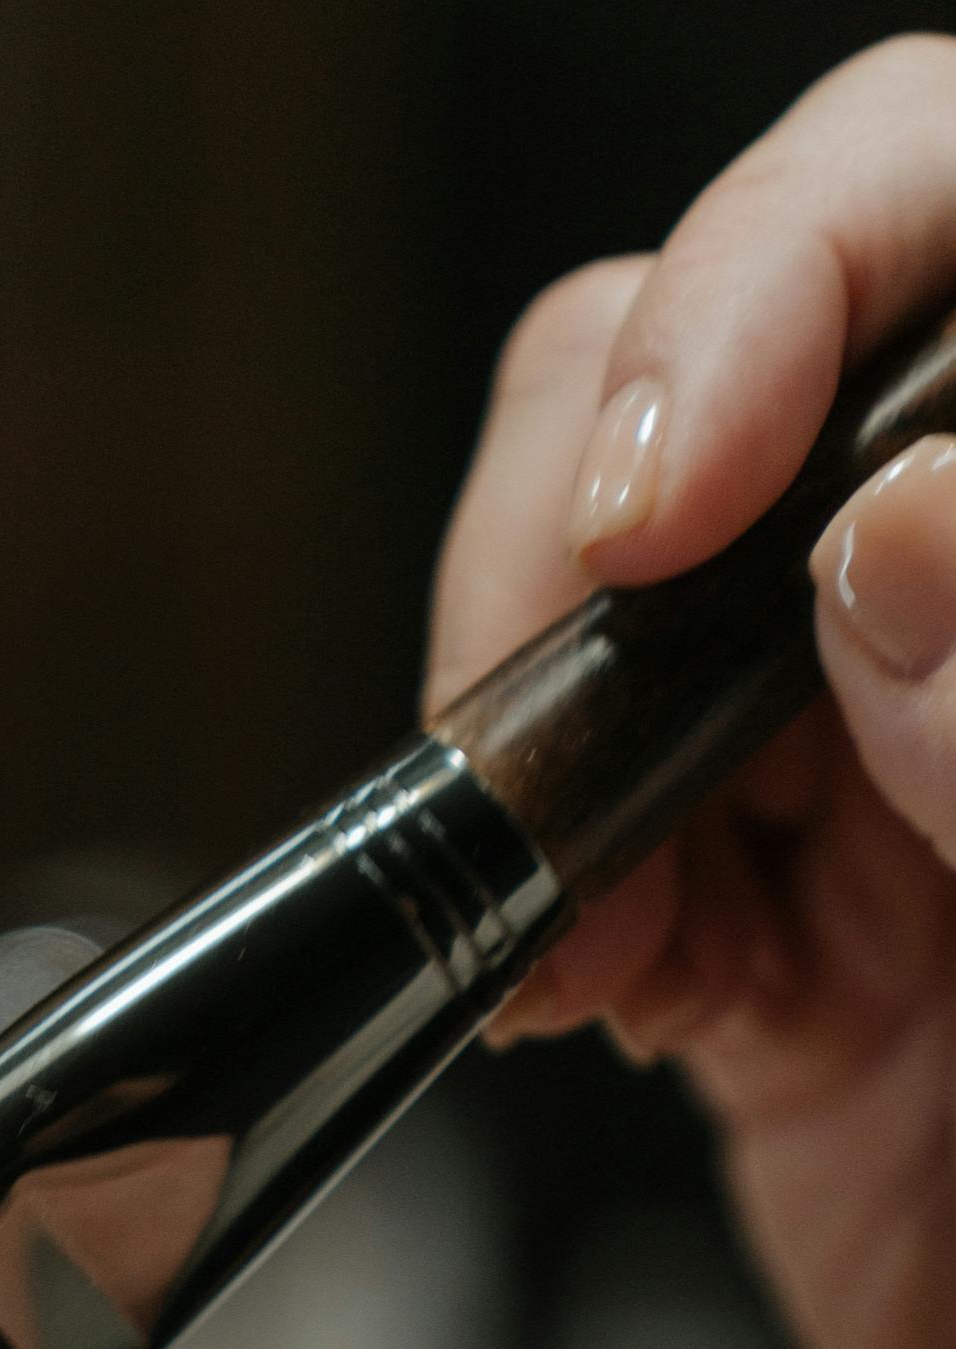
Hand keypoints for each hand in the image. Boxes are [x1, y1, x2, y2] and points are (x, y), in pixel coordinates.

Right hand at [427, 37, 955, 1348]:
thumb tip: (901, 535)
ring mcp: (884, 762)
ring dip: (529, 730)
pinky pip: (580, 837)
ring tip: (576, 912)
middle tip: (567, 700)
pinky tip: (582, 995)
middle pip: (752, 365)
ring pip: (618, 589)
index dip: (804, 275)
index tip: (690, 492)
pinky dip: (525, 909)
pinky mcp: (773, 930)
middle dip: (602, 518)